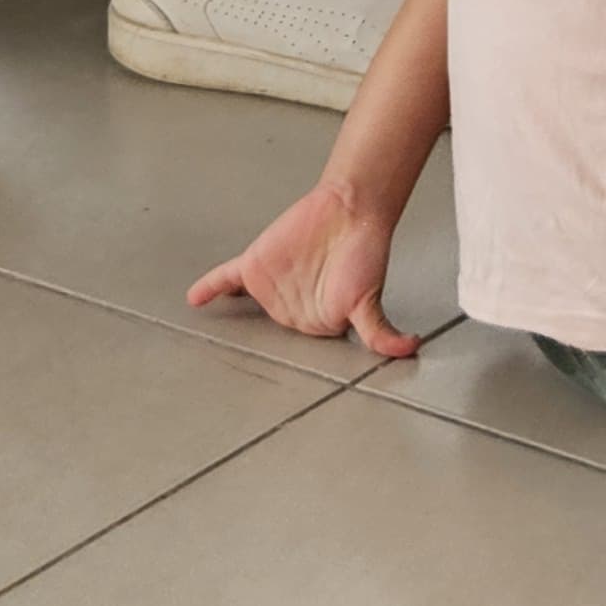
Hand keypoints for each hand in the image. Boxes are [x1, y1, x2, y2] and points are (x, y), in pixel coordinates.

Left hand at [186, 181, 414, 357]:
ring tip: (208, 345)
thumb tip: (409, 349)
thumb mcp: (370, 300)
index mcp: (317, 324)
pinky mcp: (256, 266)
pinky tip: (196, 298)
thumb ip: (378, 331)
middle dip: (253, 348)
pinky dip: (209, 288)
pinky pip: (226, 281)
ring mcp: (271, 289)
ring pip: (244, 311)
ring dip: (228, 324)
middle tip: (230, 373)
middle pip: (267, 332)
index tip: (268, 398)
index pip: (294, 353)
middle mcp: (291, 310)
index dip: (284, 368)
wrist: (351, 208)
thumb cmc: (365, 250)